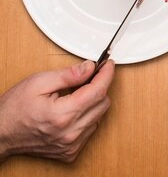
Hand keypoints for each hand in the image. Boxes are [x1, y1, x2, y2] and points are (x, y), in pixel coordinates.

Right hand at [0, 60, 114, 162]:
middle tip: (88, 77)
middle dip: (99, 86)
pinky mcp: (70, 152)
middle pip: (103, 103)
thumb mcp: (38, 83)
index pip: (98, 91)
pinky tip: (73, 111)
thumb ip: (68, 75)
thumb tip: (89, 68)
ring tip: (75, 96)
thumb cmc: (14, 109)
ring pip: (99, 116)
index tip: (108, 64)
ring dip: (93, 102)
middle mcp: (70, 132)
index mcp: (63, 114)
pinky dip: (87, 117)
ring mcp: (71, 145)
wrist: (0, 134)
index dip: (106, 74)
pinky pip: (90, 129)